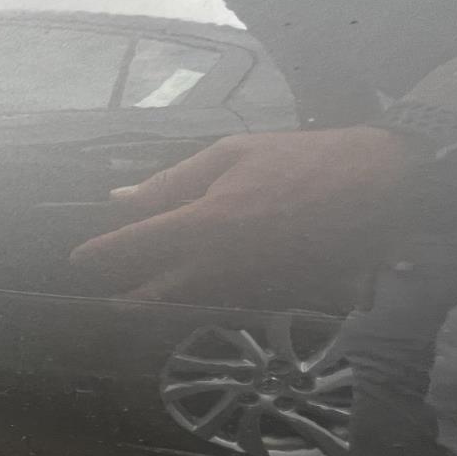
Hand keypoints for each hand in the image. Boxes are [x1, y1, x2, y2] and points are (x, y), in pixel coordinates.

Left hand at [68, 127, 417, 310]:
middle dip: (130, 296)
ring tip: (138, 299)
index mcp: (205, 223)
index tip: (76, 260)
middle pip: (159, 290)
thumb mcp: (231, 154)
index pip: (137, 246)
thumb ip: (171, 181)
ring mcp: (249, 283)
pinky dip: (205, 298)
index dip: (102, 254)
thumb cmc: (301, 159)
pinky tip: (195, 292)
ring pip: (191, 300)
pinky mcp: (275, 294)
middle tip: (107, 300)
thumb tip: (120, 199)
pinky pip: (226, 300)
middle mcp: (221, 263)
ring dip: (163, 301)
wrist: (380, 185)